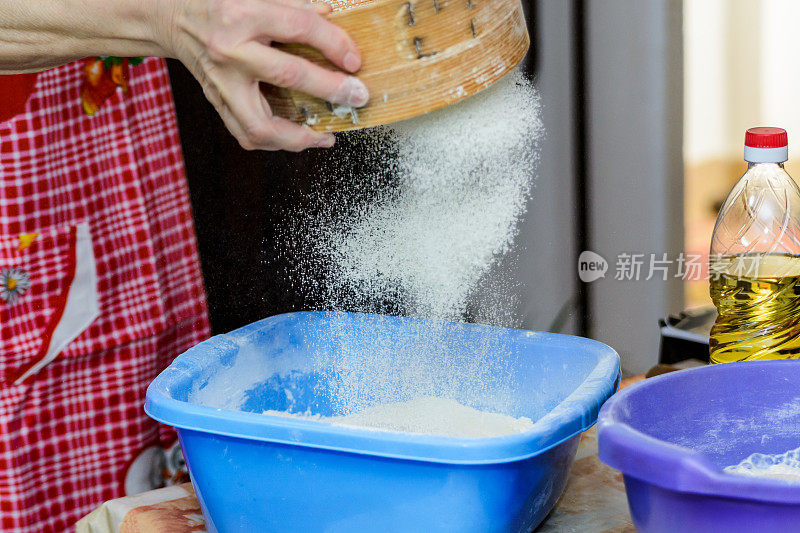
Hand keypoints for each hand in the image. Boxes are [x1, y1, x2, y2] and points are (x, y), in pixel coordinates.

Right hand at [157, 0, 368, 150]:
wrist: (173, 18)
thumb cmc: (219, 4)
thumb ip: (294, 5)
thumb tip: (332, 18)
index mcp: (243, 14)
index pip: (299, 27)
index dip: (334, 43)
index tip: (354, 60)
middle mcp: (231, 50)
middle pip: (288, 76)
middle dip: (329, 89)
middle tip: (356, 96)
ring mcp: (222, 82)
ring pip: (261, 126)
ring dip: (298, 137)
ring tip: (323, 135)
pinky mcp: (217, 102)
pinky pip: (246, 134)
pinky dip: (275, 142)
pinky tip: (296, 137)